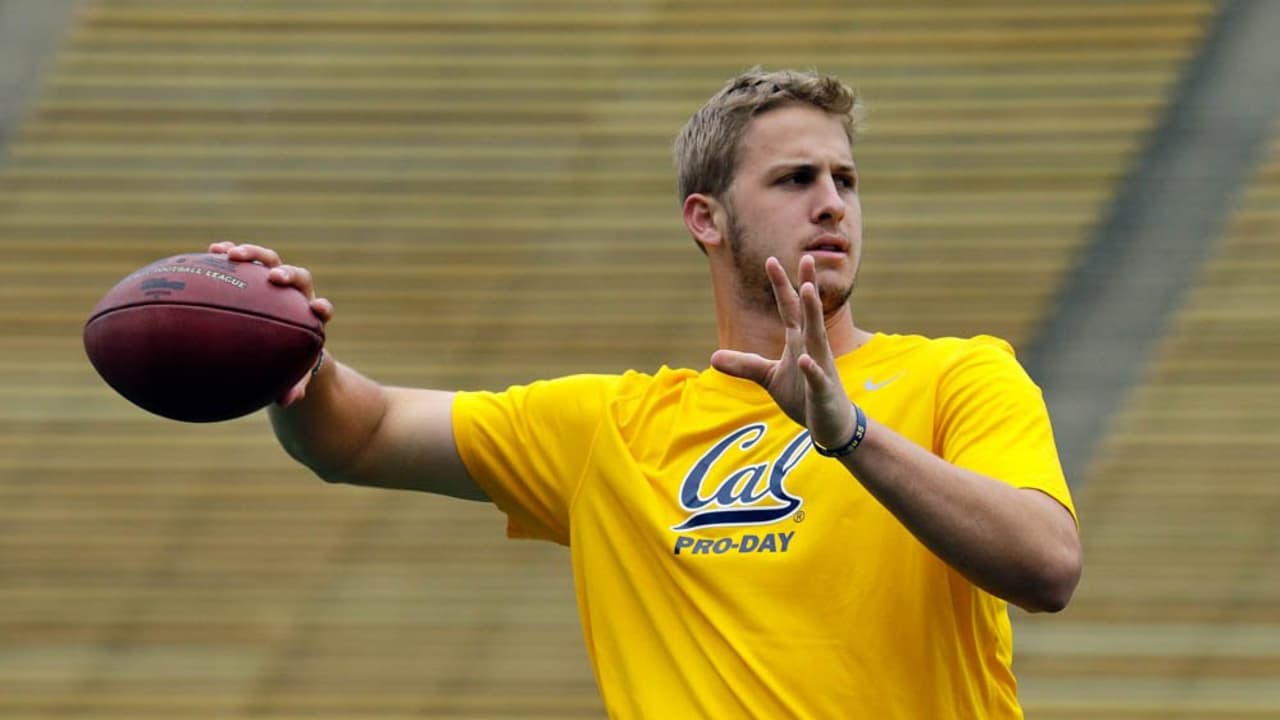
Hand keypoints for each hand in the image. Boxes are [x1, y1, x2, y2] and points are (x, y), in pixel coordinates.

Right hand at [208, 241, 333, 406]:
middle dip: (288, 274)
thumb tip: (288, 402)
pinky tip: (212, 250)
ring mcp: (276, 281)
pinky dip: (232, 253)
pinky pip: (245, 260)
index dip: (321, 307)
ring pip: (270, 260)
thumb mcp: (293, 374)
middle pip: (299, 276)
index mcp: (309, 317)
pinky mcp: (257, 274)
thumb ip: (294, 386)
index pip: (322, 308)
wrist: (281, 339)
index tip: (317, 308)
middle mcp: (297, 294)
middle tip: (274, 277)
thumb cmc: (288, 359)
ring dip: (254, 254)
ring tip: (230, 254)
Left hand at [710, 255, 854, 448]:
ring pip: (818, 337)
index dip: (781, 285)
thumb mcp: (770, 378)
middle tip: (807, 258)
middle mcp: (812, 348)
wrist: (832, 424)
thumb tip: (712, 357)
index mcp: (799, 342)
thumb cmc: (804, 397)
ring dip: (813, 314)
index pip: (790, 308)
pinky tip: (804, 360)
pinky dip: (811, 369)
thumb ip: (745, 365)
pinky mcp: (823, 390)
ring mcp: (821, 367)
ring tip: (809, 291)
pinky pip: (817, 378)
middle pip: (808, 313)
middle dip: (806, 286)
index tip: (771, 260)